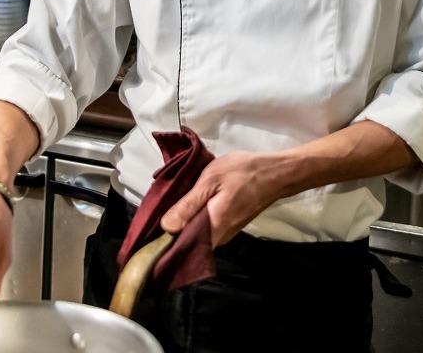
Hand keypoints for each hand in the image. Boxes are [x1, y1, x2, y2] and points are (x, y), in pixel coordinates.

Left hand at [158, 151, 281, 246]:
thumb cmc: (244, 173)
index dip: (163, 245)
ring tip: (168, 209)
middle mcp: (219, 237)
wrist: (276, 173)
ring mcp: (226, 232)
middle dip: (170, 234)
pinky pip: (206, 229)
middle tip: (155, 218)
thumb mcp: (211, 181)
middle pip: (188, 244)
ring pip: (196, 236)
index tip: (147, 238)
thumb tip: (166, 227)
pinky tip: (188, 207)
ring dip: (183, 226)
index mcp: (212, 228)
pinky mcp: (229, 225)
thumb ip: (188, 205)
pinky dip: (194, 221)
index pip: (181, 248)